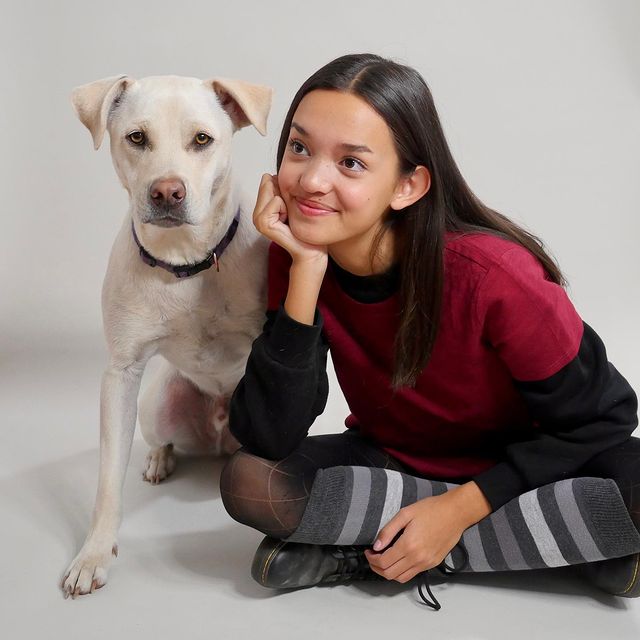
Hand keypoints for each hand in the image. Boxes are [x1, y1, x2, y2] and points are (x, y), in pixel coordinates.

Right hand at [252, 173, 326, 265]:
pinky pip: (275, 201)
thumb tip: (270, 174)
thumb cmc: (305, 228)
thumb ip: (281, 190)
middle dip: (283, 194)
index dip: (283, 189)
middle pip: (268, 184)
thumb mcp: (291, 203)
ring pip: (272, 192)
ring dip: (285, 202)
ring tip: (288, 217)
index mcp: (262, 207)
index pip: (268, 180)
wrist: (310, 250)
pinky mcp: (263, 224)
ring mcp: (258, 219)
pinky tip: (287, 221)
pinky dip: (285, 208)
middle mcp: (256, 213)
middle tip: (289, 213)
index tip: (290, 207)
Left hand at [364, 483, 489, 582]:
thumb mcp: (405, 514)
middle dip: (376, 568)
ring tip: (383, 560)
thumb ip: (388, 531)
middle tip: (372, 557)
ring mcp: (426, 563)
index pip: (383, 562)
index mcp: (408, 545)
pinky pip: (413, 574)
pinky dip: (401, 572)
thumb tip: (376, 546)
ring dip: (388, 572)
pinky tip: (398, 560)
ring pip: (401, 578)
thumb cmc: (431, 510)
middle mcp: (417, 558)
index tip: (368, 551)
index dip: (371, 559)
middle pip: (390, 574)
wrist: (455, 513)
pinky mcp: (433, 564)